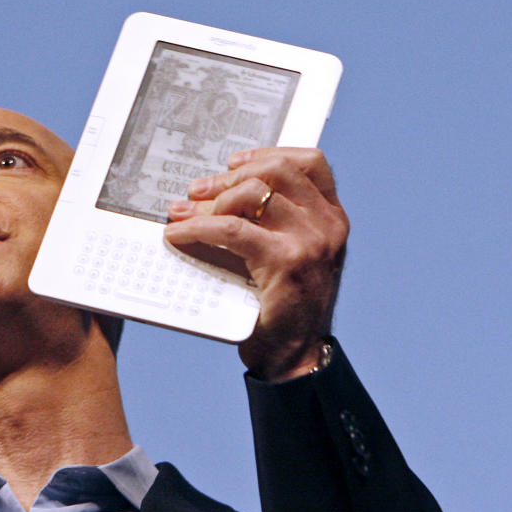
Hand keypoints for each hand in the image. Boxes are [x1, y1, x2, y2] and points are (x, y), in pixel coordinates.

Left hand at [164, 147, 347, 381]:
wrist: (294, 357)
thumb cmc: (284, 308)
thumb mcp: (291, 256)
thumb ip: (275, 225)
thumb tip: (218, 193)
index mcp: (332, 219)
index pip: (311, 163)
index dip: (269, 154)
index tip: (234, 162)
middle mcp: (328, 225)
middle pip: (277, 171)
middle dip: (229, 177)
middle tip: (196, 191)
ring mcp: (310, 242)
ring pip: (253, 195)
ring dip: (210, 201)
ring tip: (182, 213)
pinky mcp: (285, 262)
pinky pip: (232, 230)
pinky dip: (198, 228)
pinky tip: (179, 234)